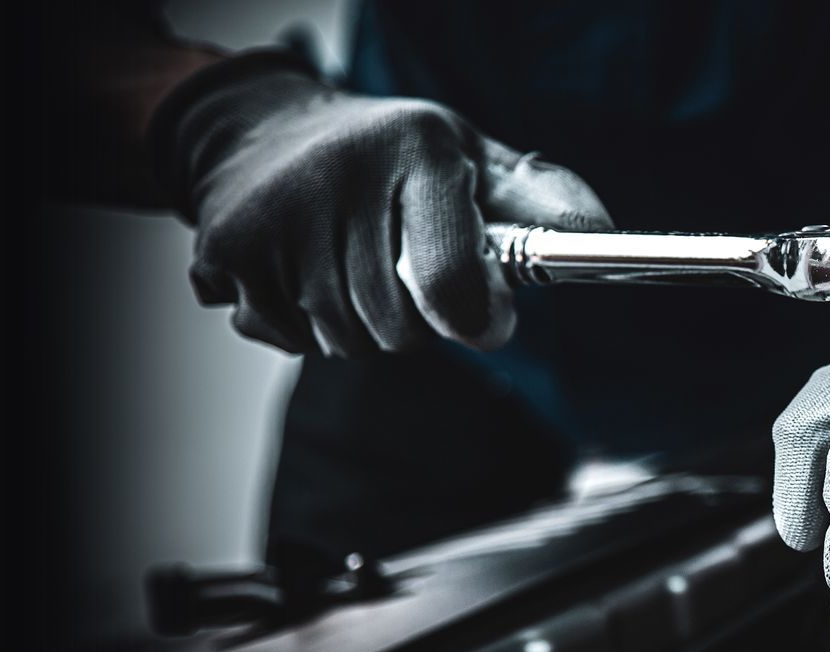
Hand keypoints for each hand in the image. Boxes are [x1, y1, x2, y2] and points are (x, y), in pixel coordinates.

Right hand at [149, 52, 612, 355]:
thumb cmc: (385, 155)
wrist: (258, 131)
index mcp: (415, 152)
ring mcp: (274, 218)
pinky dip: (298, 325)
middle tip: (399, 267)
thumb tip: (606, 231)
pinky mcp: (224, 253)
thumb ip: (536, 199)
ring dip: (357, 325)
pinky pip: (286, 340)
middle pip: (399, 328)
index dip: (477, 320)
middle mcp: (339, 179)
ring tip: (346, 263)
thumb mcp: (467, 158)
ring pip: (344, 343)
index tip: (485, 318)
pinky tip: (297, 270)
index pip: (452, 283)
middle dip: (414, 318)